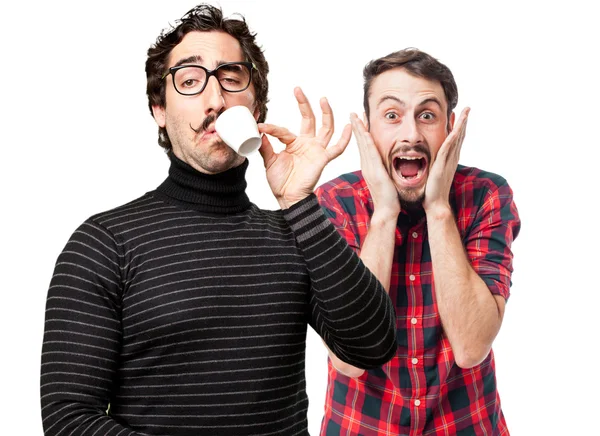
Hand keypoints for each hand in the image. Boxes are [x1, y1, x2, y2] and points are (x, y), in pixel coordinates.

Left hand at [258, 87, 351, 208]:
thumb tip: (259, 132)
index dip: (272, 128)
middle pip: (309, 119)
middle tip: (297, 90)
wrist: (288, 198)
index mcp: (294, 144)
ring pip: (325, 128)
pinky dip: (345, 138)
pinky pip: (337, 148)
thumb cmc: (281, 182)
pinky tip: (350, 125)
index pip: (284, 130)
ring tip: (322, 99)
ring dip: (325, 113)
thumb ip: (266, 147)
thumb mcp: (269, 162)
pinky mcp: (323, 158)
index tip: (261, 126)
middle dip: (304, 104)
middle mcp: (307, 144)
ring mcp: (316, 150)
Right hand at [350, 113, 399, 217]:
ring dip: (359, 130)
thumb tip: (386, 161)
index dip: (361, 131)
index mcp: (369, 166)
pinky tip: (365, 132)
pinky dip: (367, 142)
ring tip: (356, 116)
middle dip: (357, 126)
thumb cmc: (389, 196)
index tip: (360, 119)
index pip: (364, 145)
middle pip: (360, 142)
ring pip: (363, 145)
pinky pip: (370, 154)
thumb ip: (384, 168)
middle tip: (353, 112)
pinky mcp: (375, 172)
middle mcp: (367, 165)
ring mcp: (369, 168)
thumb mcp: (385, 178)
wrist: (387, 210)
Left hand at [423, 107, 469, 215]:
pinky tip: (456, 128)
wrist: (435, 204)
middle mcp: (452, 158)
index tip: (459, 115)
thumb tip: (428, 158)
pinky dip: (453, 137)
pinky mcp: (442, 165)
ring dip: (461, 125)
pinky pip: (448, 148)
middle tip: (467, 108)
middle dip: (463, 122)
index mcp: (449, 159)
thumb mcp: (433, 172)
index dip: (458, 127)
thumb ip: (433, 163)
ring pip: (457, 139)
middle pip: (460, 136)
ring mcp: (449, 161)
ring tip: (466, 112)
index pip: (455, 139)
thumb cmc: (432, 190)